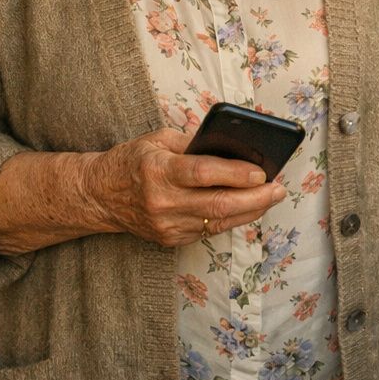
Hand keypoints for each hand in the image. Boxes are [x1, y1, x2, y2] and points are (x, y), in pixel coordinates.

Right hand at [84, 128, 286, 246]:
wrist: (99, 195)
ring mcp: (167, 225)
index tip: (261, 172)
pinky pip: (208, 230)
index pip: (203, 174)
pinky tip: (247, 207)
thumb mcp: (158, 140)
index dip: (235, 174)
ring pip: (218, 221)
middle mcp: (163, 201)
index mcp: (158, 170)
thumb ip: (193, 144)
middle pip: (217, 204)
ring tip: (271, 197)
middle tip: (278, 189)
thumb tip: (233, 147)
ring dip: (250, 210)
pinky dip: (231, 218)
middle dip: (254, 198)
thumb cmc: (132, 160)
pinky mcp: (170, 239)